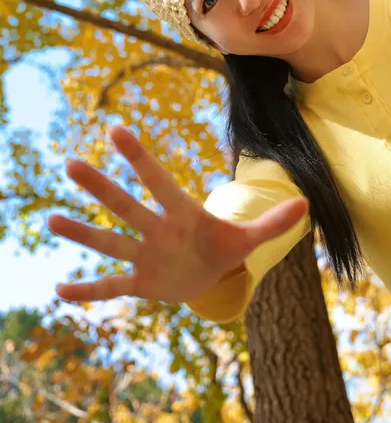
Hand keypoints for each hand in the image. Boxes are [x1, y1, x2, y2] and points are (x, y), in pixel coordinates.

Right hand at [48, 127, 307, 303]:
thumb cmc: (221, 248)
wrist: (207, 277)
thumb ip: (272, 223)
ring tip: (50, 218)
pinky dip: (87, 291)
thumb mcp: (247, 239)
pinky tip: (58, 292)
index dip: (140, 158)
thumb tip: (306, 204)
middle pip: (127, 206)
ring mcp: (145, 255)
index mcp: (181, 213)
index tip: (117, 130)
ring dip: (83, 233)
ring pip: (111, 241)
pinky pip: (110, 287)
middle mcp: (157, 230)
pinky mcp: (140, 283)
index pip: (159, 181)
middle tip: (72, 163)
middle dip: (102, 187)